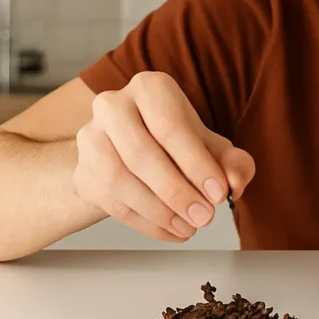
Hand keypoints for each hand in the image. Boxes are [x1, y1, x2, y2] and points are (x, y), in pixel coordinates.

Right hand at [73, 72, 254, 242]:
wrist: (127, 153)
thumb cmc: (174, 144)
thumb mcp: (211, 147)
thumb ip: (233, 162)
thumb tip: (235, 181)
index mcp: (150, 88)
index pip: (170, 126)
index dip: (196, 163)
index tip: (218, 192)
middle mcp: (114, 105)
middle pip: (141, 153)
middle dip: (177, 191)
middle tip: (204, 216)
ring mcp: (92, 137)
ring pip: (119, 179)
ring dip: (158, 211)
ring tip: (188, 226)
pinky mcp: (83, 170)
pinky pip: (111, 201)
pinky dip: (145, 223)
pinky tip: (170, 230)